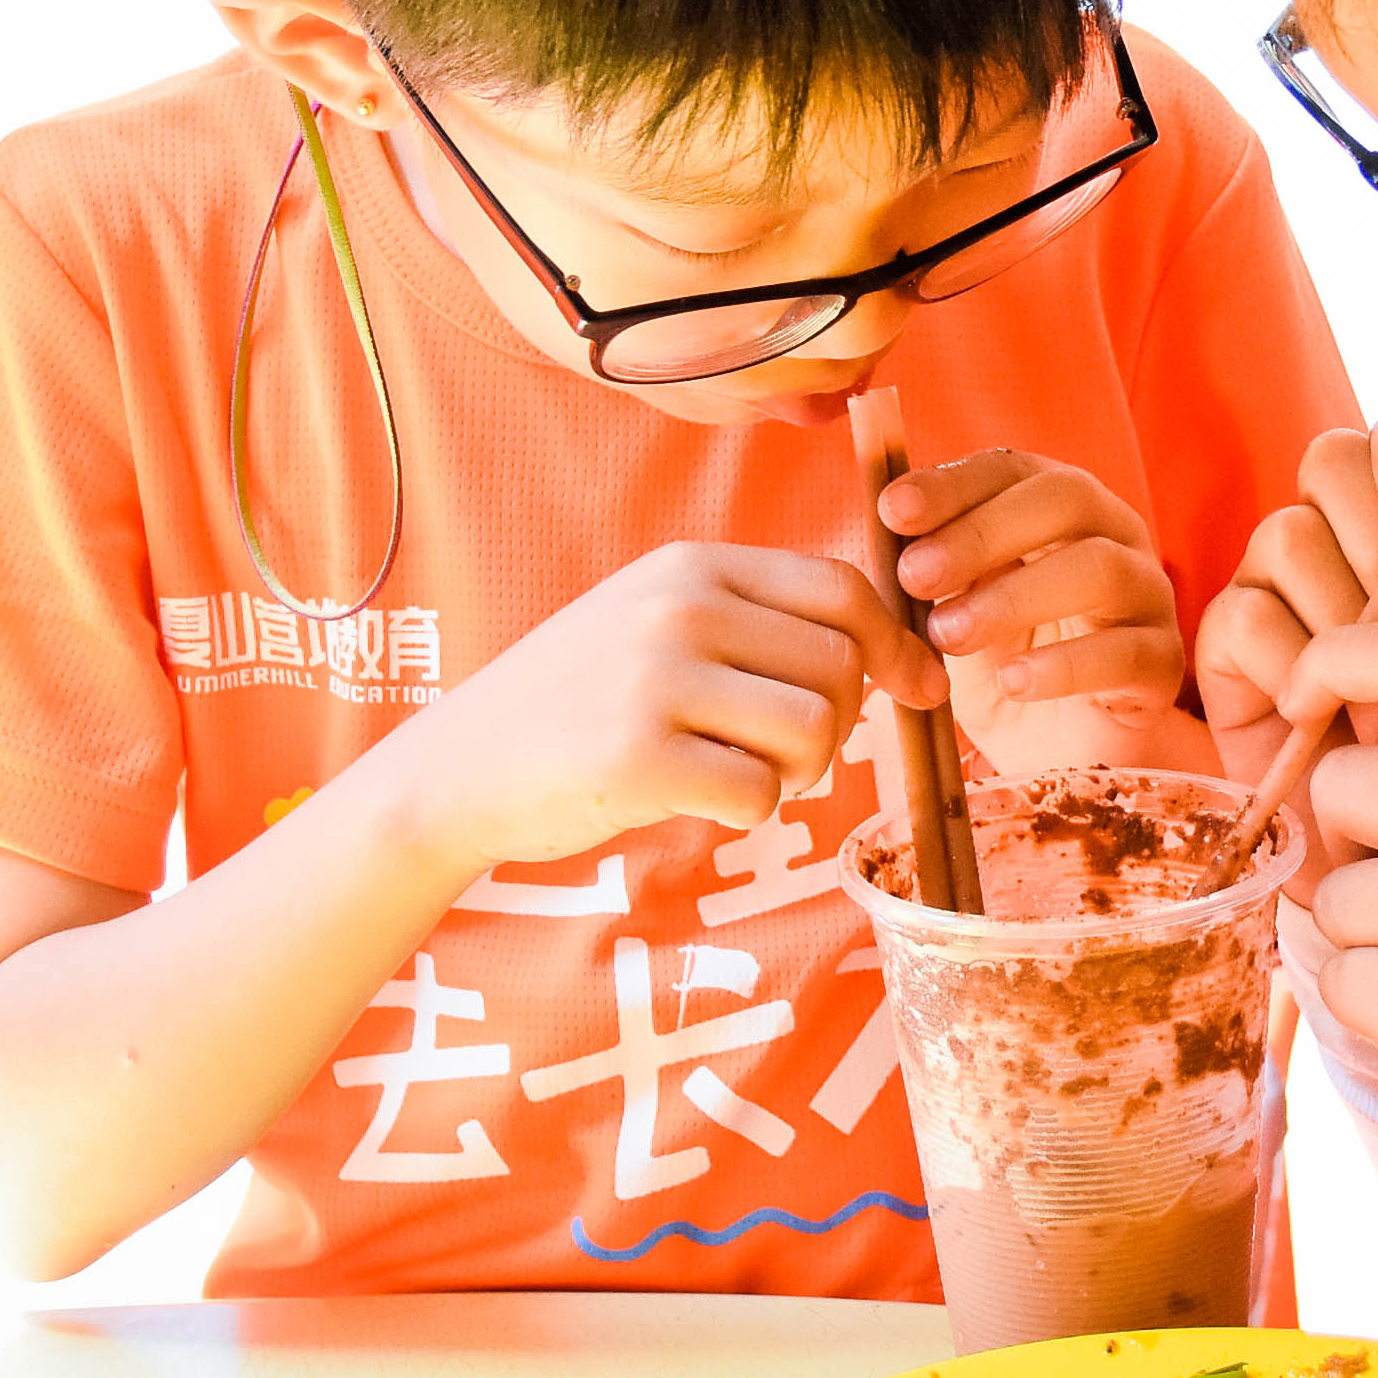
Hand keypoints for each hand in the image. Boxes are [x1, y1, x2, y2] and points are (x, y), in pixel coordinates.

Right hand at [398, 541, 936, 878]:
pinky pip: (759, 791)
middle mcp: (679, 608)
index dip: (895, 643)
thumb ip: (758, 622)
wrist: (459, 767)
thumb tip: (902, 652)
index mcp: (693, 566)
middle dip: (838, 726)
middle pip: (839, 665)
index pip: (841, 588)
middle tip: (781, 755)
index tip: (917, 689)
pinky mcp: (637, 756)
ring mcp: (656, 678)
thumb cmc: (579, 704)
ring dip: (800, 772)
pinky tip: (699, 802)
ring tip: (744, 776)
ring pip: (815, 729)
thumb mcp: (658, 624)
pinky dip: (747, 811)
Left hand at [882, 448, 1214, 772]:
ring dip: (1015, 596)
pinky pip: (1126, 652)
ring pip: (1100, 567)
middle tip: (915, 576)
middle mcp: (1112, 533)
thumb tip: (883, 530)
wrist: (1047, 752)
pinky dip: (1063, 666)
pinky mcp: (1161, 664)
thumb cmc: (995, 662)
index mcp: (1056, 505)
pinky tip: (1011, 682)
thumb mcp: (947, 609)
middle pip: (1066, 497)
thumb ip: (924, 570)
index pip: (1012, 468)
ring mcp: (1146, 595)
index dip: (953, 484)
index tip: (893, 512)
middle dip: (982, 531)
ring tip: (948, 636)